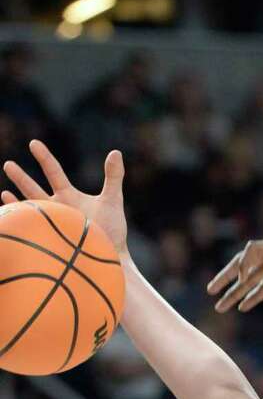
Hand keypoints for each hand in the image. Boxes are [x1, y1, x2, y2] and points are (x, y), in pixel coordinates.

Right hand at [2, 140, 127, 256]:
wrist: (112, 255)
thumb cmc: (113, 229)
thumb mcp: (113, 200)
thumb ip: (114, 177)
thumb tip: (116, 152)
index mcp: (68, 195)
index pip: (53, 172)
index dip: (44, 158)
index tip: (33, 144)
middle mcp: (57, 207)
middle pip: (35, 189)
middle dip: (21, 178)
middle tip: (8, 165)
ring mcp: (53, 222)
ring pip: (32, 209)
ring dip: (18, 201)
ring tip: (4, 193)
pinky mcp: (53, 237)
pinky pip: (34, 229)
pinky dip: (24, 224)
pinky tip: (13, 218)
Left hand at [208, 216, 262, 312]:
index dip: (252, 295)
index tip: (241, 307)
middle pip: (246, 273)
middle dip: (230, 287)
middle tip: (214, 300)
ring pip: (242, 263)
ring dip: (226, 276)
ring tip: (212, 291)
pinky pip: (253, 253)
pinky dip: (245, 264)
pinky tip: (240, 278)